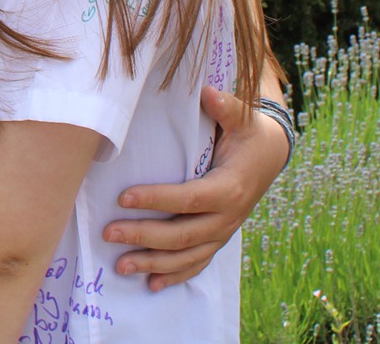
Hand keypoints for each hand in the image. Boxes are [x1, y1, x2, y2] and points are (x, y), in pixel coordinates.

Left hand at [101, 85, 289, 289]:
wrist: (271, 154)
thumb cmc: (249, 132)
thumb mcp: (242, 117)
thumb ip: (226, 107)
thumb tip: (209, 93)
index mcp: (229, 187)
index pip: (188, 198)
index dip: (157, 200)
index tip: (123, 197)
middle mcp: (227, 216)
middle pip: (182, 234)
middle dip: (143, 236)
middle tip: (109, 233)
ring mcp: (223, 232)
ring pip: (187, 256)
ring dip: (153, 264)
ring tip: (121, 266)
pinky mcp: (218, 239)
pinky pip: (197, 263)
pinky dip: (175, 276)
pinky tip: (151, 286)